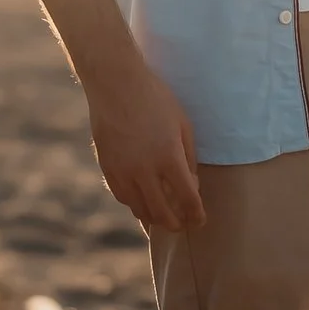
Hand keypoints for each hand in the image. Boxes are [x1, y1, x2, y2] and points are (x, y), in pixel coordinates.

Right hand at [84, 63, 207, 236]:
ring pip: (140, 209)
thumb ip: (188, 158)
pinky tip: (143, 204)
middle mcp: (144, 170)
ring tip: (165, 220)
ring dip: (155, 219)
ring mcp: (123, 171)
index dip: (196, 214)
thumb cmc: (156, 100)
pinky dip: (135, 205)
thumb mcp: (183, 125)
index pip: (187, 199)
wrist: (115, 84)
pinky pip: (123, 197)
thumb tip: (192, 185)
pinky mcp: (107, 168)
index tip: (200, 221)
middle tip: (184, 225)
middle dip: (176, 224)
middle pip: (162, 213)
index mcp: (168, 158)